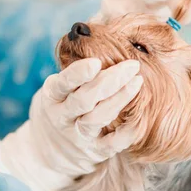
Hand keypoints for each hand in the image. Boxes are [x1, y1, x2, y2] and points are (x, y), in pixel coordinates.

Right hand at [0, 59, 142, 190]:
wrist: (48, 149)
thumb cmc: (62, 105)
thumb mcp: (58, 88)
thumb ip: (75, 72)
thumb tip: (101, 38)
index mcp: (52, 96)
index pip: (63, 84)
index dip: (78, 74)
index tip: (96, 62)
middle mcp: (62, 117)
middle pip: (85, 99)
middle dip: (110, 81)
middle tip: (131, 66)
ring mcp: (77, 136)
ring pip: (97, 119)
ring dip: (120, 100)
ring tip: (137, 82)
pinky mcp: (93, 151)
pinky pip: (112, 143)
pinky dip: (127, 132)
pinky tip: (141, 116)